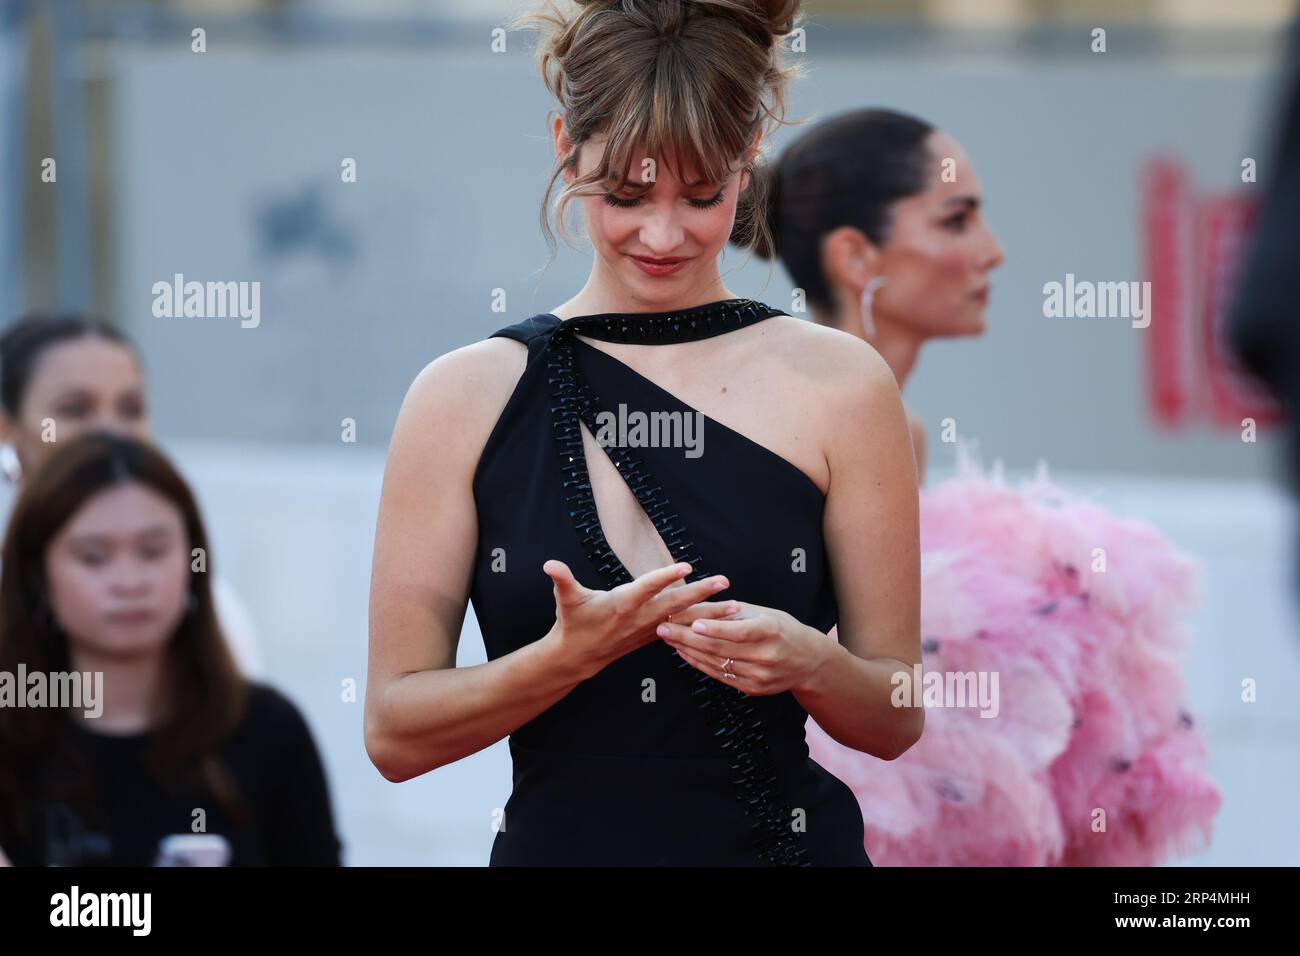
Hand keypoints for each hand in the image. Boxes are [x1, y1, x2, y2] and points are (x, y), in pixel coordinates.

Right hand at [543, 559, 729, 678]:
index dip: (665, 577)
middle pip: (675, 604)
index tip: (686, 567)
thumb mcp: (566, 599)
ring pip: (684, 619)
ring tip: (736, 606)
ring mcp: (649, 629)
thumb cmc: (572, 621)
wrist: (578, 656)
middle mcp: (639, 617)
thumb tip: (549, 565)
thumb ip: (562, 580)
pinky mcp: (654, 636)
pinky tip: (720, 623)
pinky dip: (701, 626)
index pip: (647, 587)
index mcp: (622, 604)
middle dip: (701, 594)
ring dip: (710, 613)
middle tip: (725, 582)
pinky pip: (681, 630)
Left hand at [656, 599, 831, 695]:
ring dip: (688, 651)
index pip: (739, 631)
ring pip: (717, 663)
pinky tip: (684, 653)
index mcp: (771, 631)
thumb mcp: (765, 613)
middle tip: (663, 628)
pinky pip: (720, 676)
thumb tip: (699, 606)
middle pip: (721, 649)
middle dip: (687, 638)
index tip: (692, 622)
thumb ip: (733, 612)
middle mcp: (767, 656)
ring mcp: (760, 676)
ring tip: (668, 639)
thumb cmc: (782, 629)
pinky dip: (700, 664)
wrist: (808, 661)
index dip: (715, 628)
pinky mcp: (753, 689)